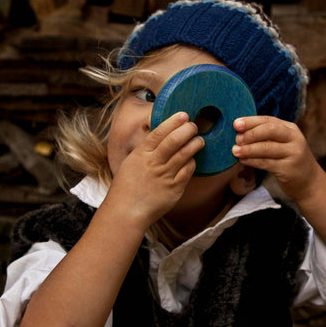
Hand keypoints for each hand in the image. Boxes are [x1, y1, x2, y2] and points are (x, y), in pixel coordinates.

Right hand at [108, 112, 202, 227]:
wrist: (126, 212)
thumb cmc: (126, 187)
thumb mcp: (132, 162)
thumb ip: (146, 150)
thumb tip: (161, 136)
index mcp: (141, 154)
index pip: (159, 132)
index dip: (173, 122)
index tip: (183, 115)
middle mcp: (154, 163)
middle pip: (174, 141)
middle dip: (187, 130)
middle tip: (193, 126)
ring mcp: (165, 176)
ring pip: (185, 154)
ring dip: (194, 144)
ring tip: (199, 140)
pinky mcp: (174, 189)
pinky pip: (188, 171)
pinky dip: (192, 162)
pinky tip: (192, 159)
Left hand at [232, 116, 319, 202]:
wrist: (309, 181)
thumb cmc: (289, 159)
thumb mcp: (283, 143)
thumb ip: (267, 136)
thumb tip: (239, 132)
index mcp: (291, 129)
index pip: (269, 120)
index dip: (251, 121)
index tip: (235, 124)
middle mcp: (294, 139)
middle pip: (270, 130)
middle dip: (251, 133)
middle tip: (236, 139)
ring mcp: (293, 154)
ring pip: (267, 148)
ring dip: (249, 149)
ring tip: (235, 150)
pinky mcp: (289, 169)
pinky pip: (267, 163)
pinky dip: (253, 161)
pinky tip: (243, 160)